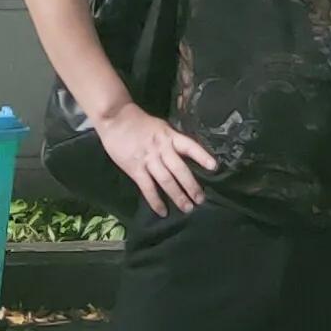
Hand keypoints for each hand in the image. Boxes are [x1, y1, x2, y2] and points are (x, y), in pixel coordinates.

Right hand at [98, 100, 217, 218]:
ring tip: (187, 208)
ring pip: (166, 180)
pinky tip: (163, 212)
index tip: (214, 167)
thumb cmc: (140, 122)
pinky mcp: (135, 169)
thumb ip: (172, 141)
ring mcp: (148, 159)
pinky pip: (148, 188)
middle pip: (180, 169)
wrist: (115, 119)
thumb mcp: (161, 127)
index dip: (202, 156)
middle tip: (201, 199)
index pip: (189, 146)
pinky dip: (156, 201)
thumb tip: (186, 156)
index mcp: (169, 135)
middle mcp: (162, 148)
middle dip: (191, 186)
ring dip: (177, 195)